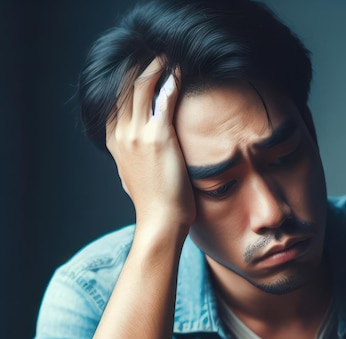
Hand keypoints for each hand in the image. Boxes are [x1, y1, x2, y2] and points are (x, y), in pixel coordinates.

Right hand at [105, 58, 195, 234]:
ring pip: (141, 86)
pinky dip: (171, 81)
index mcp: (114, 141)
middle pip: (126, 87)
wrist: (161, 221)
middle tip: (158, 58)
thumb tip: (136, 155)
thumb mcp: (134, 176)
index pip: (116, 99)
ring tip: (168, 59)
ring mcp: (137, 134)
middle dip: (141, 68)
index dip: (128, 80)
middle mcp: (122, 134)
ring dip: (156, 67)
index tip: (143, 70)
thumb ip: (132, 158)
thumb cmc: (154, 203)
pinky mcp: (157, 137)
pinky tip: (179, 73)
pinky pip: (163, 98)